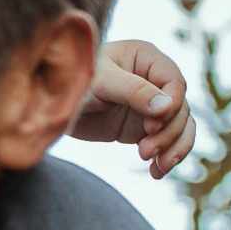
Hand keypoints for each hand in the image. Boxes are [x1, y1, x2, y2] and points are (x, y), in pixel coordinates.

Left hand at [69, 39, 196, 175]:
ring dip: (172, 148)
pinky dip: (167, 156)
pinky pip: (169, 141)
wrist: (49, 104)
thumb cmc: (73, 81)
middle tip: (144, 151)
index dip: (171, 106)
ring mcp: (152, 104)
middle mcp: (155, 79)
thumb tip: (168, 106)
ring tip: (155, 167)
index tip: (151, 125)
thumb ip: (133, 91)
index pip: (175, 83)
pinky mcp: (146, 125)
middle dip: (168, 133)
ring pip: (181, 127)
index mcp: (147, 57)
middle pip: (181, 109)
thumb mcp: (100, 82)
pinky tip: (156, 172)